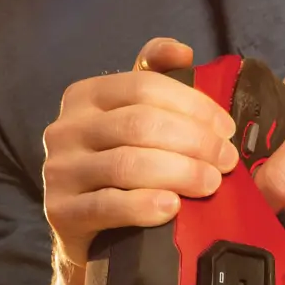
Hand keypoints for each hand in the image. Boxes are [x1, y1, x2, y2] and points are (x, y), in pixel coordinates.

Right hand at [42, 38, 237, 269]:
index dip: (193, 105)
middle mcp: (65, 128)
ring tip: (210, 184)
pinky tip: (172, 207)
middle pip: (139, 124)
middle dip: (193, 141)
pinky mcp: (60, 212)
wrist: (88, 233)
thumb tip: (181, 51)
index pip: (144, 86)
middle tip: (225, 161)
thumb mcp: (132, 119)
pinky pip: (109, 205)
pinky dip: (145, 205)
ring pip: (127, 163)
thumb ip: (154, 79)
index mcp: (85, 96)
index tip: (226, 129)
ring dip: (179, 172)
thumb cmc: (119, 168)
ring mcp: (59, 170)